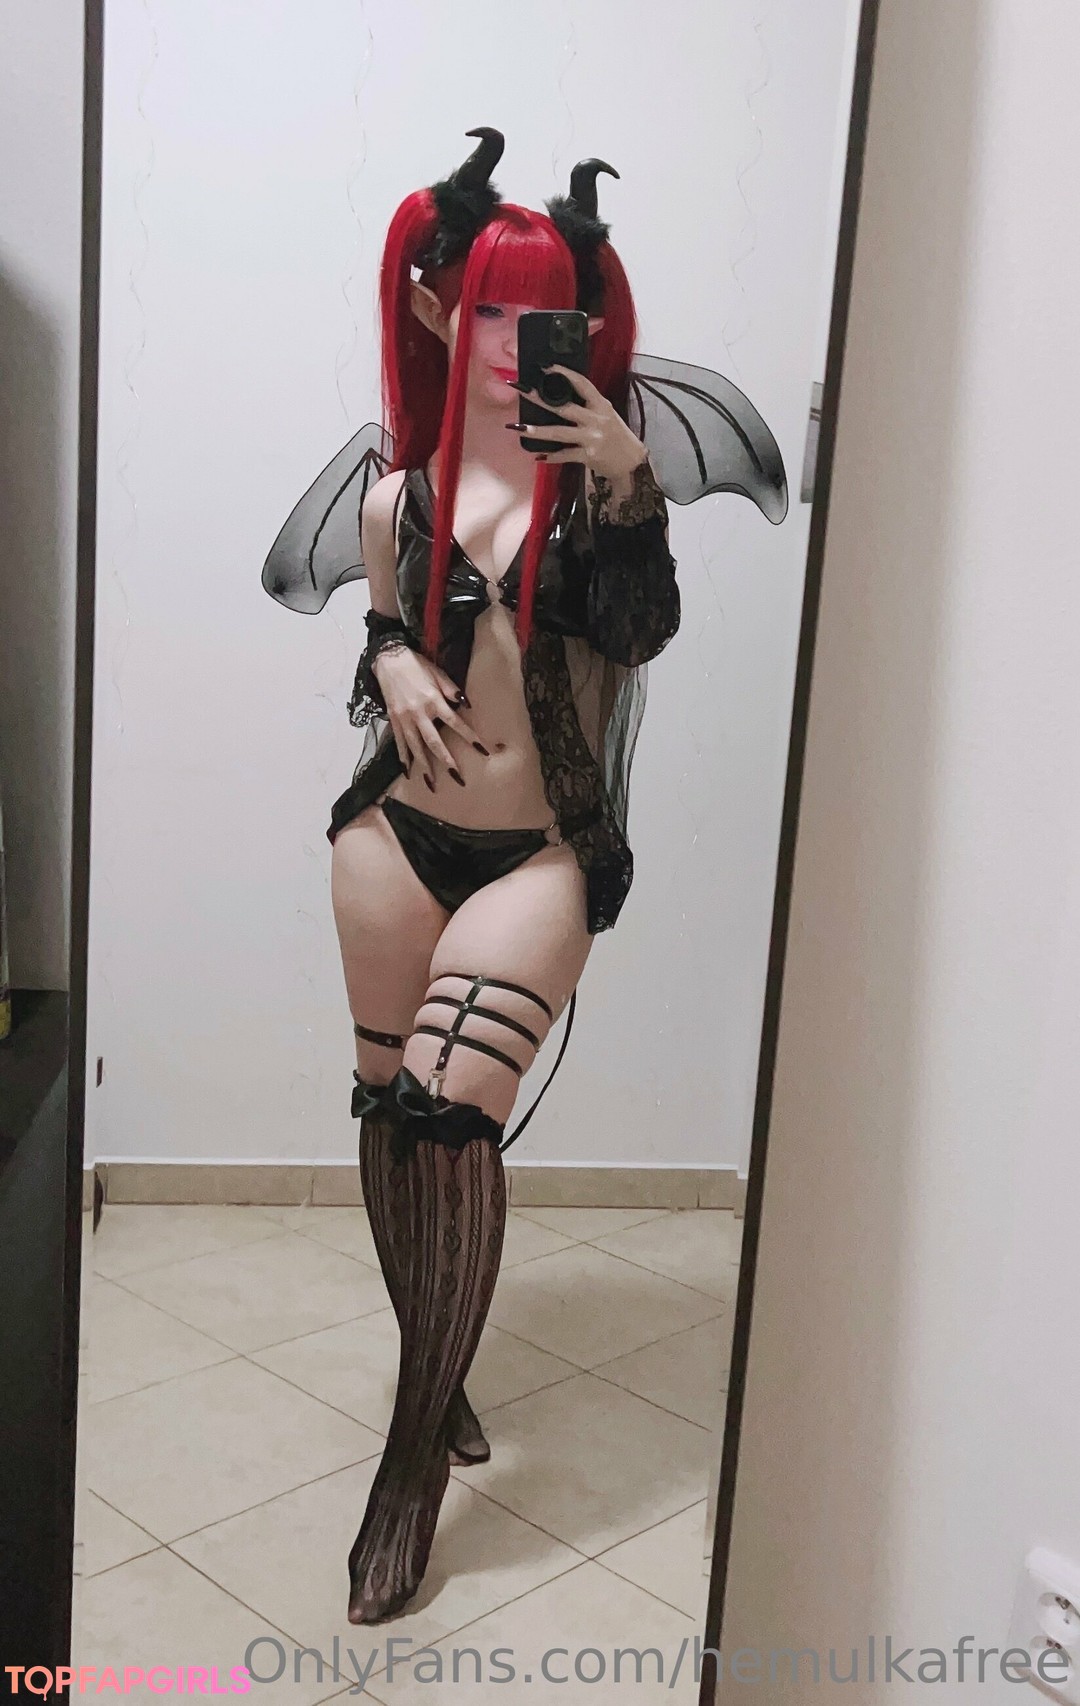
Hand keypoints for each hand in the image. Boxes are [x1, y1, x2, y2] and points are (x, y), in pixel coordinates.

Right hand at [371, 647, 486, 787]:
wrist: (388, 659)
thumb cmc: (417, 665)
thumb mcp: (438, 673)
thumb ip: (452, 690)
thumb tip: (467, 705)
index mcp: (434, 700)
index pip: (456, 723)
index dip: (470, 737)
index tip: (482, 751)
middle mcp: (419, 713)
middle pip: (434, 742)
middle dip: (446, 762)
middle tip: (457, 778)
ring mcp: (404, 719)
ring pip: (415, 747)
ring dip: (424, 767)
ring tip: (431, 784)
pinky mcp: (394, 720)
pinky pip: (399, 743)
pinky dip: (403, 758)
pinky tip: (408, 772)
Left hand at [508, 365, 647, 478]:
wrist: (632, 462)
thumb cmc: (617, 436)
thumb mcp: (606, 415)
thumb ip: (587, 406)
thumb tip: (560, 398)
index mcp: (600, 404)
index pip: (582, 383)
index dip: (564, 373)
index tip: (546, 367)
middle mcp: (596, 419)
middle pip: (563, 407)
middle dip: (540, 399)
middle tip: (521, 391)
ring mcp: (591, 438)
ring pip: (559, 433)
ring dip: (538, 431)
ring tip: (519, 428)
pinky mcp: (588, 456)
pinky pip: (565, 455)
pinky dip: (551, 457)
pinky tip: (538, 456)